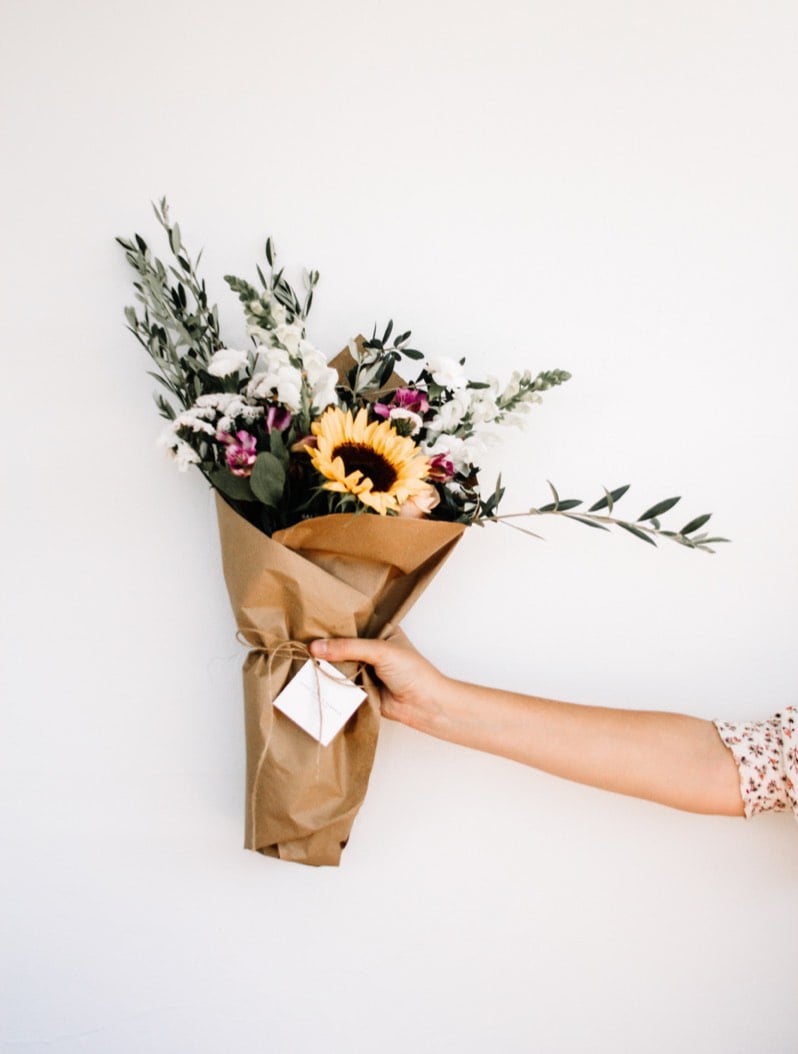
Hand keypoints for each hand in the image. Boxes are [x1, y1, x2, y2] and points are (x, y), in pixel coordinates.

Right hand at [309, 629, 449, 732]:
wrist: (424, 705)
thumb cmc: (413, 671)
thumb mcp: (380, 651)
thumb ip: (348, 648)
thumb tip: (316, 648)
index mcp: (379, 629)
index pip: (351, 621)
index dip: (332, 621)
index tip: (308, 618)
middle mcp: (370, 646)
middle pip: (340, 643)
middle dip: (324, 644)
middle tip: (297, 639)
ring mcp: (363, 667)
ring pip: (337, 663)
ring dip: (323, 664)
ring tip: (298, 656)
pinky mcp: (358, 687)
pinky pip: (338, 683)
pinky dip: (328, 682)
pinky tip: (309, 677)